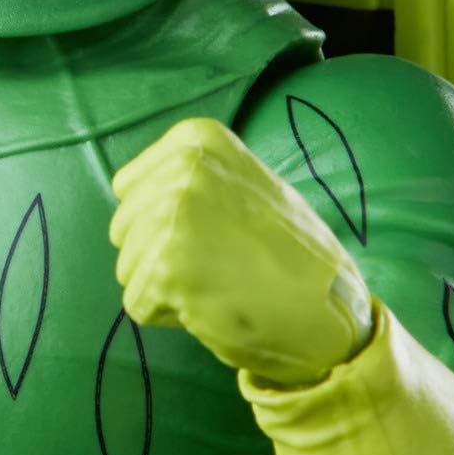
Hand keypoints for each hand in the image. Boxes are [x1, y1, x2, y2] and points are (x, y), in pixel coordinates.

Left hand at [108, 117, 375, 386]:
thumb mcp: (242, 183)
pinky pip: (137, 304)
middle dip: (161, 255)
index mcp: (196, 139)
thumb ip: (188, 177)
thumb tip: (127, 189)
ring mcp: (172, 217)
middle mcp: (181, 168)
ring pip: (128, 267)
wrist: (330, 306)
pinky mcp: (166, 268)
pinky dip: (170, 315)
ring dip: (167, 286)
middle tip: (221, 260)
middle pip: (123, 228)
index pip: (128, 188)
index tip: (215, 228)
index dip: (163, 221)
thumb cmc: (289, 250)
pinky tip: (213, 304)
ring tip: (221, 279)